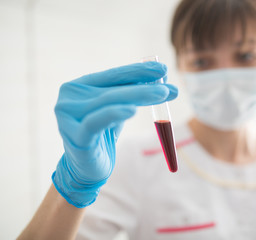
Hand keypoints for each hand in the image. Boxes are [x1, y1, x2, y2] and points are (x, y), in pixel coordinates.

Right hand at [52, 62, 176, 207]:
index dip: (138, 71)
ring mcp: (68, 117)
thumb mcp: (116, 110)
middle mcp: (69, 98)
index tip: (163, 69)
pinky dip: (114, 114)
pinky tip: (132, 110)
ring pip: (108, 102)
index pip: (113, 75)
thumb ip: (130, 93)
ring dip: (139, 95)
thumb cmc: (102, 135)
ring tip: (162, 94)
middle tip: (169, 87)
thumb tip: (161, 78)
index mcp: (77, 86)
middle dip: (144, 86)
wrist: (86, 169)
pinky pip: (96, 122)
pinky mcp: (75, 137)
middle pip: (113, 89)